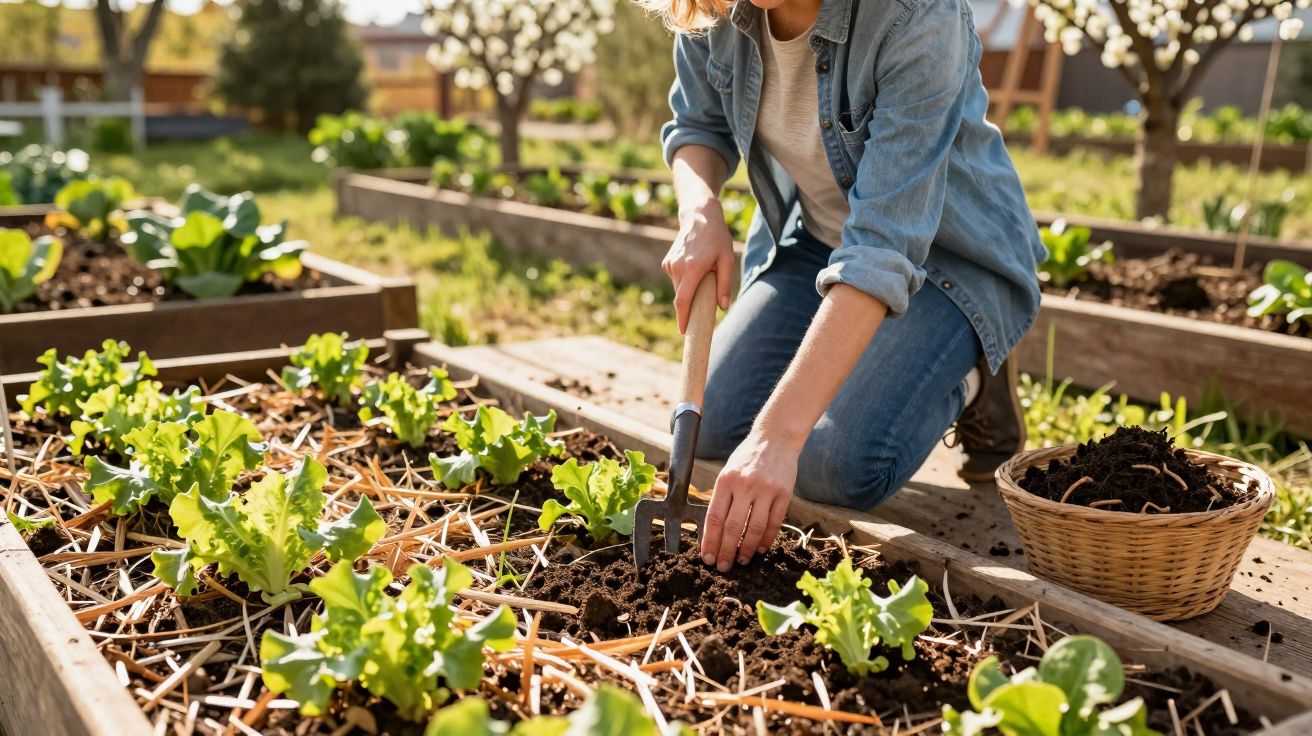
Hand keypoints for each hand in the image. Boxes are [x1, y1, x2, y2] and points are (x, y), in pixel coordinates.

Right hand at [661, 200, 734, 333]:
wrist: (699, 216)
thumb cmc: (717, 238)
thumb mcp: (727, 260)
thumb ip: (724, 284)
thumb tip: (722, 307)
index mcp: (693, 268)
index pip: (683, 300)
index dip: (682, 318)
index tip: (683, 332)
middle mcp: (677, 267)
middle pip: (681, 297)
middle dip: (690, 307)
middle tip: (702, 309)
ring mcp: (670, 265)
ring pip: (679, 288)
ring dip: (689, 290)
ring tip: (703, 277)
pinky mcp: (667, 262)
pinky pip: (676, 279)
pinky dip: (685, 281)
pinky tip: (695, 268)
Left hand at [700, 430, 796, 570]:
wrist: (776, 438)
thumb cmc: (747, 458)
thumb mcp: (728, 472)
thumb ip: (722, 497)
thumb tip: (714, 531)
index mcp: (726, 480)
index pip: (714, 517)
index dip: (710, 541)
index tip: (707, 557)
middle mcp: (745, 485)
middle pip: (732, 526)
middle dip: (726, 550)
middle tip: (723, 566)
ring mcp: (766, 489)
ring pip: (754, 528)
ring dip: (747, 548)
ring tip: (742, 560)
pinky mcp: (784, 493)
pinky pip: (774, 522)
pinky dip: (766, 538)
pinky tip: (760, 549)